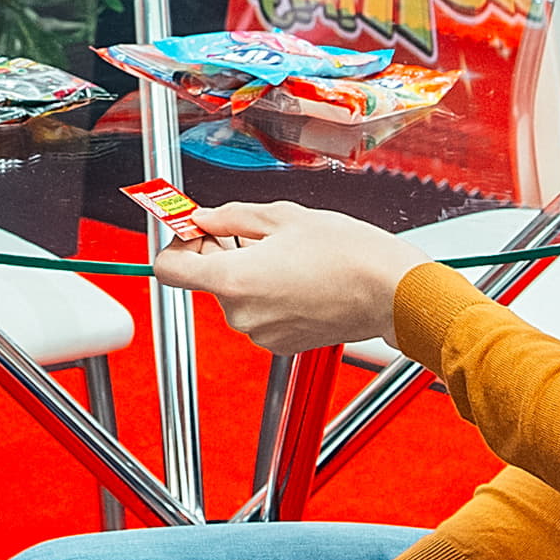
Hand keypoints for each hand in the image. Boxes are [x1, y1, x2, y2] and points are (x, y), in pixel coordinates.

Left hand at [150, 201, 427, 355]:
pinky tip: (297, 275)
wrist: (391, 292)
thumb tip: (202, 217)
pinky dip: (268, 293)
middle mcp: (241, 314)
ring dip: (247, 272)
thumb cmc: (347, 252)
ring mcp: (261, 333)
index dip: (178, 244)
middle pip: (205, 279)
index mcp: (234, 280)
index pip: (168, 269)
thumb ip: (231, 217)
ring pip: (234, 295)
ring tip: (285, 252)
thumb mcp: (282, 216)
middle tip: (251, 231)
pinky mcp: (280, 343)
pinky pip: (258, 312)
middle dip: (220, 252)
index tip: (195, 230)